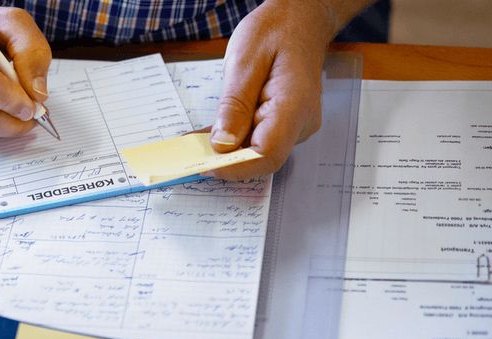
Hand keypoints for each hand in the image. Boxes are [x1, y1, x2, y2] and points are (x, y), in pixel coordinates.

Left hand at [197, 0, 337, 180]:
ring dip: (225, 150)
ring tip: (194, 143)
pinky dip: (232, 139)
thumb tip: (222, 144)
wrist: (301, 19)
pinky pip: (256, 138)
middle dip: (224, 160)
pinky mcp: (283, 123)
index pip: (267, 154)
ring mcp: (294, 125)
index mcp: (294, 105)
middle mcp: (300, 122)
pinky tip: (208, 136)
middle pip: (261, 157)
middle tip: (189, 155)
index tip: (203, 164)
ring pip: (256, 150)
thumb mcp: (245, 60)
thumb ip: (234, 105)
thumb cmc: (277, 31)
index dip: (234, 166)